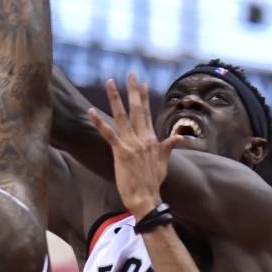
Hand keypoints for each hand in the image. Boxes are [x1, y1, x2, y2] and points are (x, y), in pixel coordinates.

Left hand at [88, 73, 182, 218]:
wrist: (147, 198)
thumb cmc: (154, 183)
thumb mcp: (165, 162)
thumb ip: (169, 146)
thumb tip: (180, 137)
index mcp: (152, 140)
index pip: (148, 114)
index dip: (145, 97)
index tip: (142, 83)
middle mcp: (143, 138)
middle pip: (138, 109)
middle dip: (134, 90)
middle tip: (131, 73)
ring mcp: (132, 144)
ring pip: (122, 116)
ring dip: (116, 98)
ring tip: (110, 82)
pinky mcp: (122, 152)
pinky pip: (108, 134)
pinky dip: (99, 122)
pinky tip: (90, 111)